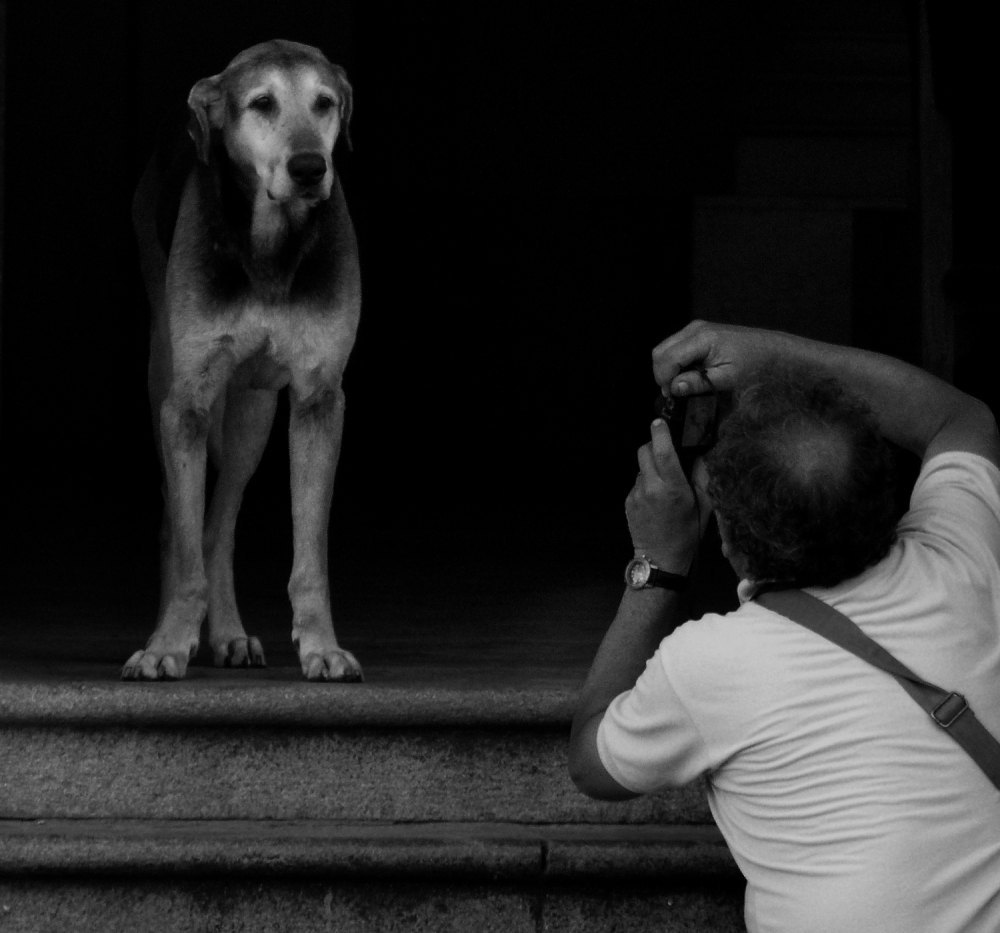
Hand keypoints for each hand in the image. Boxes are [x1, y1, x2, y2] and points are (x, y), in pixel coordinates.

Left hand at [626, 419, 711, 573]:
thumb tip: (702, 452)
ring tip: (664, 485)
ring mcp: (636, 495)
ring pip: (640, 468)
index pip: (662, 451)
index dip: (660, 432)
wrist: (661, 561)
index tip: (660, 422)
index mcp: (673, 488)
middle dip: (653, 447)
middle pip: (644, 452)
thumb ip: (702, 477)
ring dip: (650, 469)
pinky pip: (636, 484)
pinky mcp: (627, 502)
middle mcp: (651, 488)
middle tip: (666, 454)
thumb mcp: (705, 506)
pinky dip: (645, 484)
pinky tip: (656, 500)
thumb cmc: (688, 535)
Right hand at [651, 320, 777, 397]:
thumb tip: (674, 388)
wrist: (770, 348)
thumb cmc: (753, 364)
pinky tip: (688, 373)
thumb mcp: (727, 378)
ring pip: (663, 349)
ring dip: (667, 369)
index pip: (668, 358)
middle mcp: (694, 329)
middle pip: (659, 352)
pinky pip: (674, 347)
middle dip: (662, 374)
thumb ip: (699, 383)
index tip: (673, 396)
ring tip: (682, 384)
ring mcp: (694, 328)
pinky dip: (674, 362)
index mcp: (703, 339)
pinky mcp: (696, 331)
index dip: (664, 379)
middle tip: (675, 392)